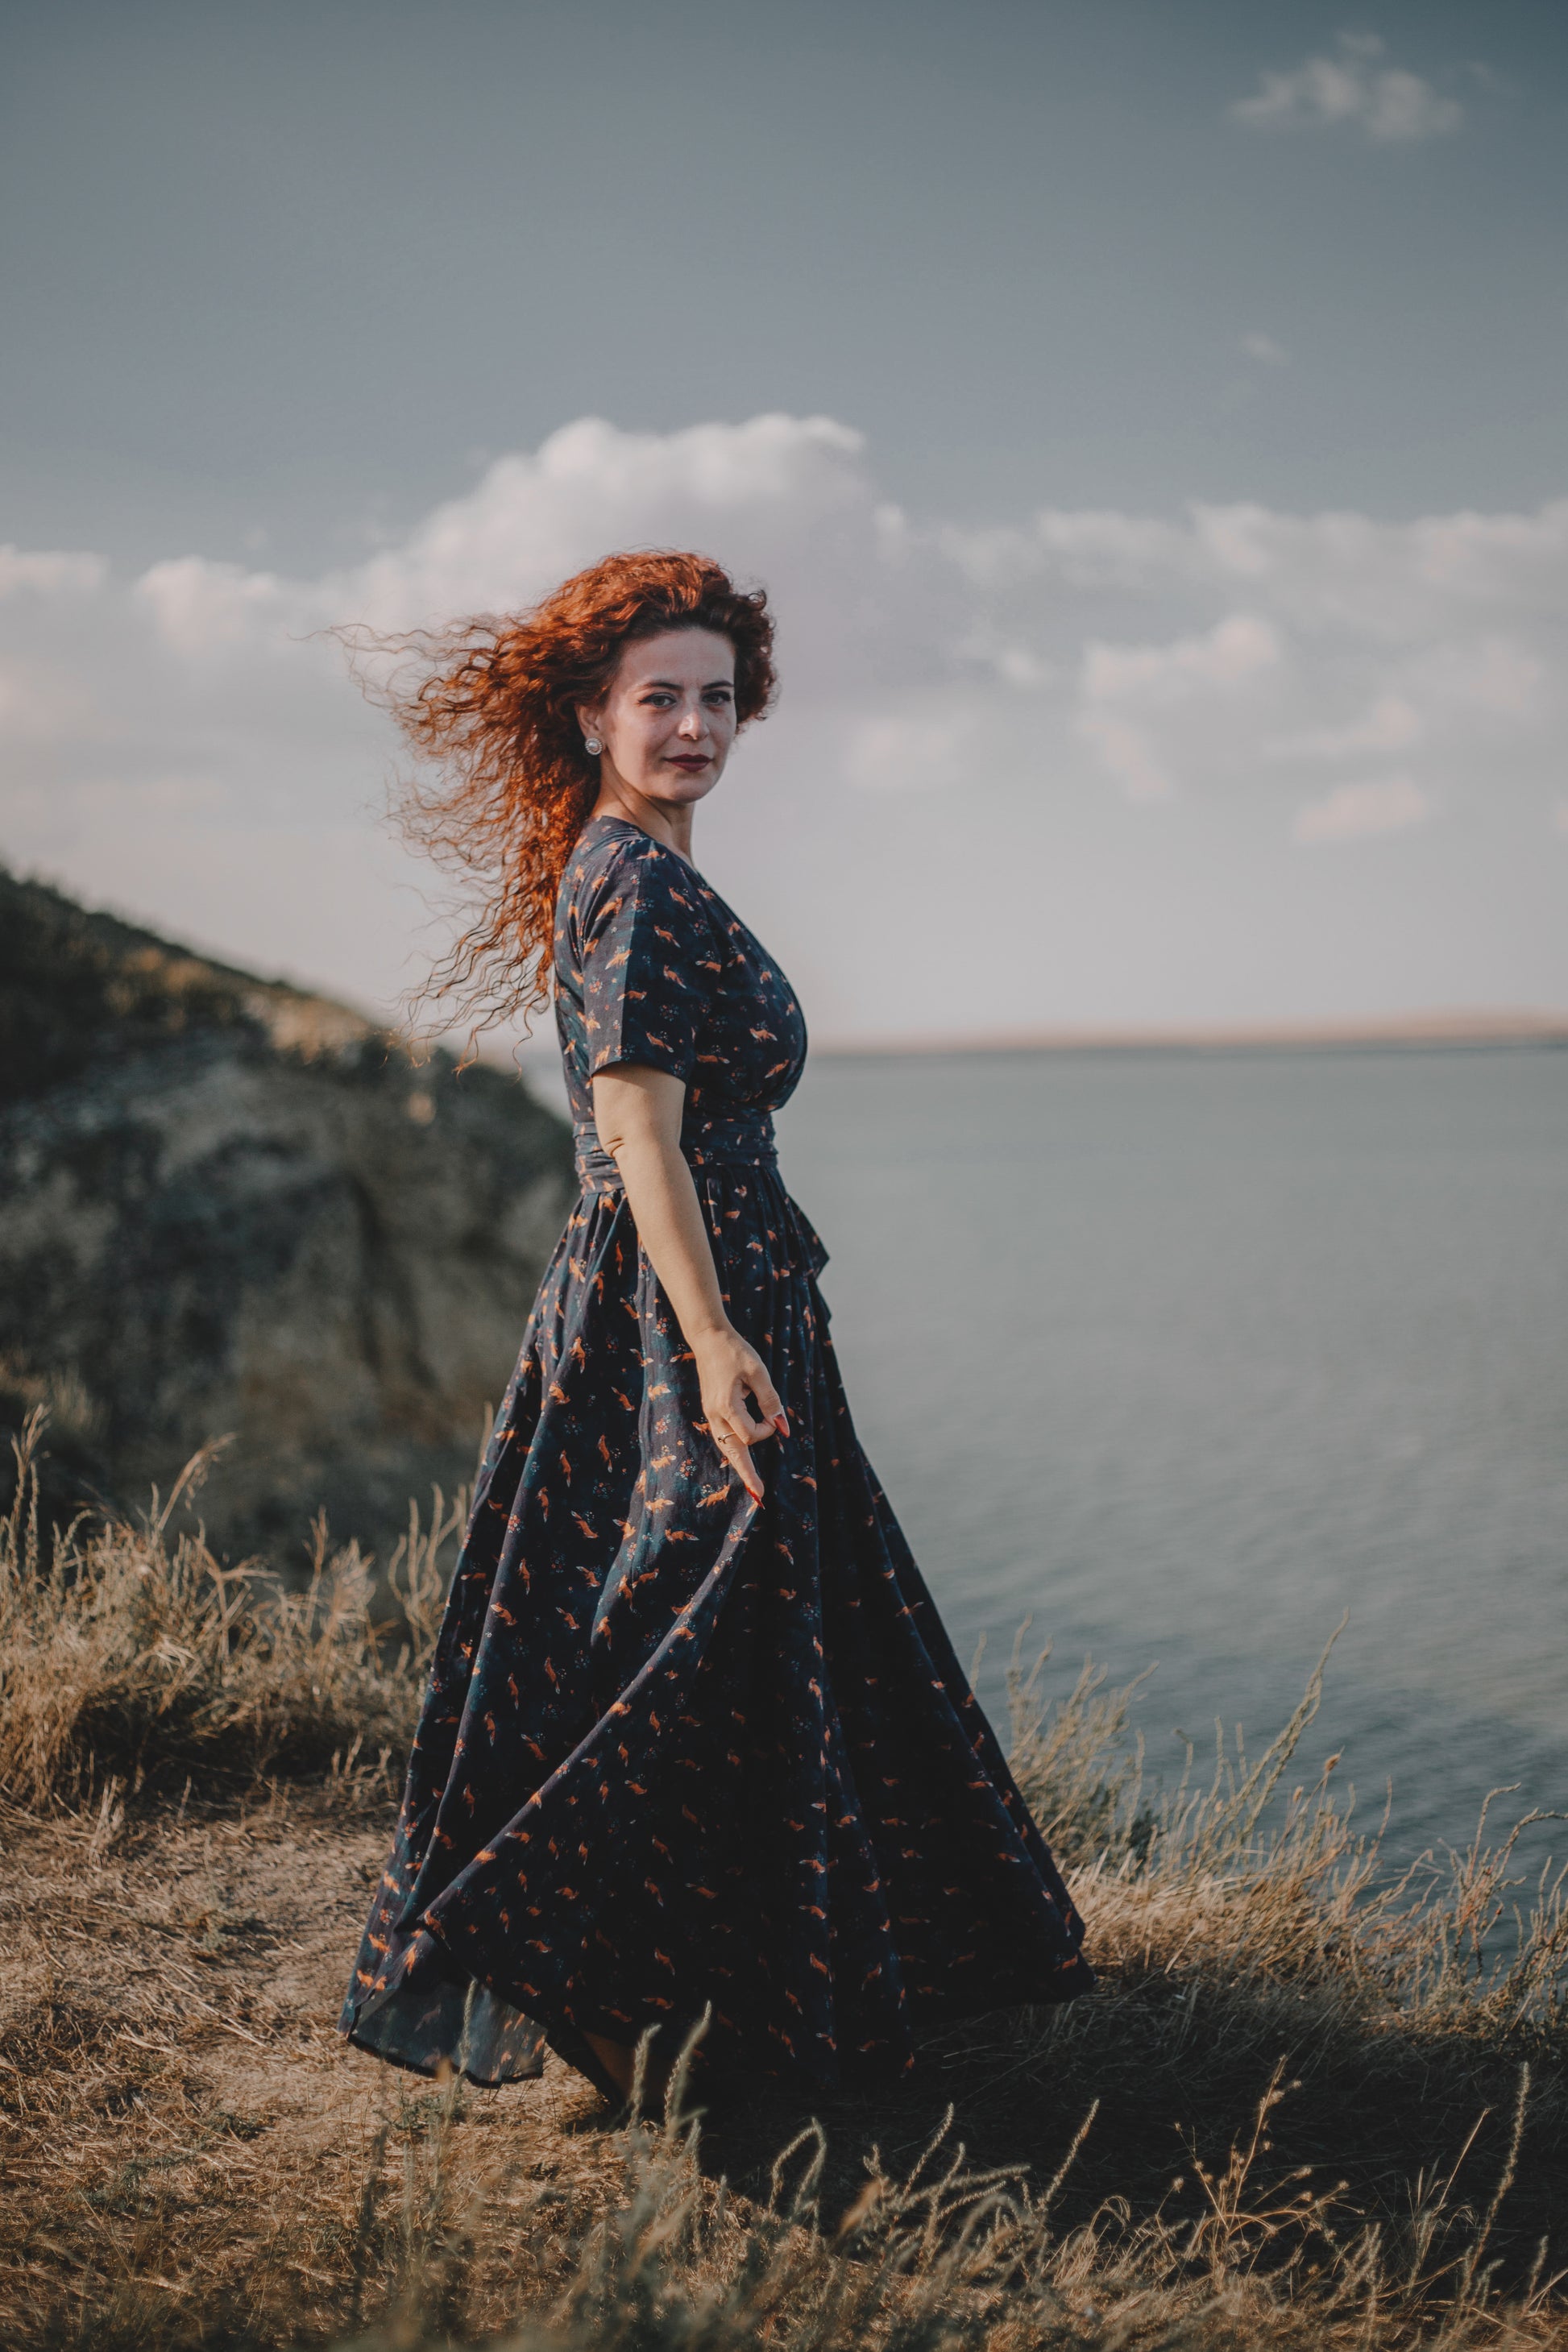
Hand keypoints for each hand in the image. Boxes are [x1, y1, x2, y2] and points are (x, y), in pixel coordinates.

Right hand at [693, 1325, 787, 1502]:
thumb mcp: (758, 1372)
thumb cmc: (735, 1351)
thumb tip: (783, 1428)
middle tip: (760, 1497)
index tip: (773, 1416)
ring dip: (741, 1464)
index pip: (751, 1434)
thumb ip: (771, 1400)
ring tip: (752, 1485)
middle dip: (747, 1475)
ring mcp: (711, 1414)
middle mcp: (715, 1415)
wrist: (708, 1338)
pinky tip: (742, 1459)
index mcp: (725, 1406)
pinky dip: (735, 1448)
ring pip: (726, 1447)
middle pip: (733, 1453)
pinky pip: (724, 1436)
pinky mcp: (712, 1410)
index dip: (767, 1430)